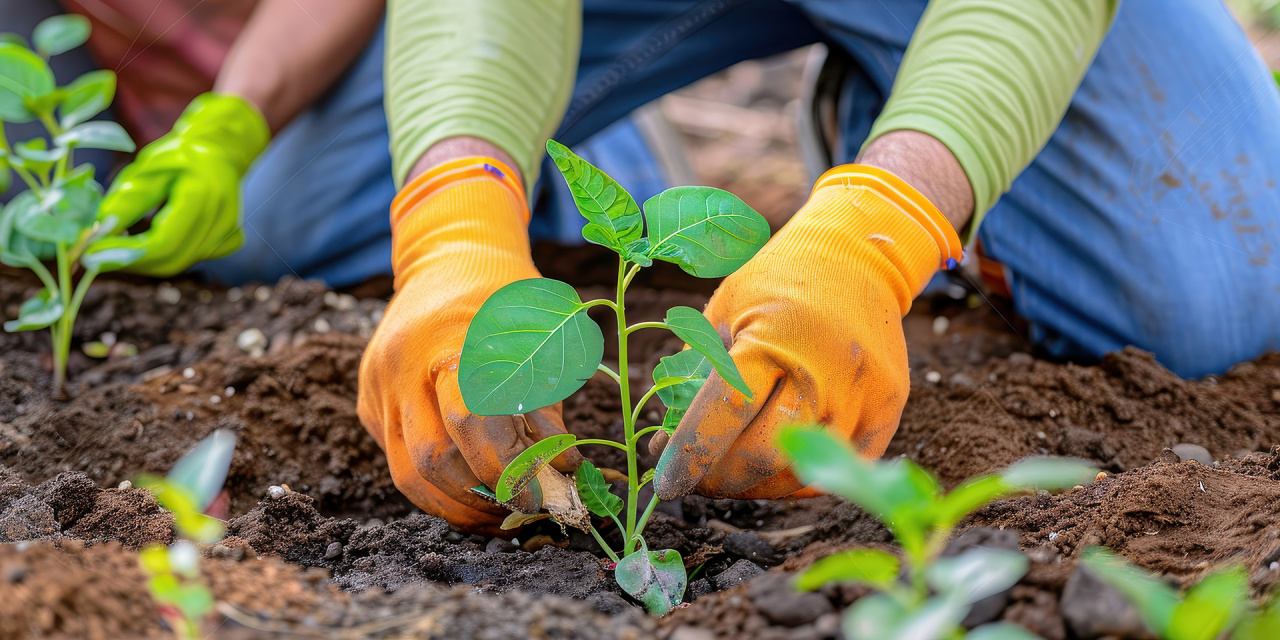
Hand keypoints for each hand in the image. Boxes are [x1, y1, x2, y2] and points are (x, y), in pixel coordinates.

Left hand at [84, 93, 268, 276]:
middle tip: (96, 253)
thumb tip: (98, 233)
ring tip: (118, 243)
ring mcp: (230, 232)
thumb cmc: (178, 157)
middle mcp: (222, 218)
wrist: (218, 152)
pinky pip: (189, 258)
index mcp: (202, 195)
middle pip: (170, 260)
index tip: (90, 252)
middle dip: (129, 261)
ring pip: (177, 263)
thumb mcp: (146, 170)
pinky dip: (163, 255)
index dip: (124, 253)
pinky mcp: (230, 240)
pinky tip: (152, 237)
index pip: (162, 242)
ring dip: (143, 259)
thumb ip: (126, 202)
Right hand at [357, 157, 582, 532]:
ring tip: (496, 514)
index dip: (507, 469)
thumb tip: (559, 474)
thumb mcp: (543, 335)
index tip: (542, 494)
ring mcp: (377, 382)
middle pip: (431, 460)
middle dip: (480, 499)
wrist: (448, 258)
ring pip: (405, 472)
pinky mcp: (366, 399)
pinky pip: (395, 456)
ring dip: (454, 504)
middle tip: (520, 511)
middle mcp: (404, 362)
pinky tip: (468, 490)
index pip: (472, 421)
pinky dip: (434, 484)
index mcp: (453, 338)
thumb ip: (547, 407)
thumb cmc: (507, 297)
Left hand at [653, 164, 962, 499]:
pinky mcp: (886, 412)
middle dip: (717, 479)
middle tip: (695, 478)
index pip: (724, 415)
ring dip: (753, 485)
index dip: (690, 455)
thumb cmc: (776, 285)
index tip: (666, 480)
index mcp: (774, 340)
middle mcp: (825, 373)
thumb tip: (668, 448)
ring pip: (797, 473)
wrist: (856, 259)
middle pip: (761, 457)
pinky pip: (834, 469)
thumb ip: (697, 377)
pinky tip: (769, 466)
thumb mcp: (723, 312)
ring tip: (728, 470)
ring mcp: (863, 396)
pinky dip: (794, 478)